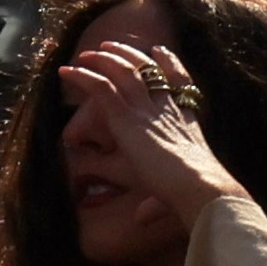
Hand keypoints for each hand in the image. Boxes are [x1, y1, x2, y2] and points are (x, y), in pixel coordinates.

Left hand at [55, 36, 244, 229]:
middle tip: (114, 46)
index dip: (170, 64)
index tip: (160, 51)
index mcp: (187, 123)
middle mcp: (169, 110)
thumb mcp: (177, 192)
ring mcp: (148, 111)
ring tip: (89, 53)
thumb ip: (155, 204)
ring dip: (105, 59)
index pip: (181, 83)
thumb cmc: (196, 194)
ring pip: (125, 72)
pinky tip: (67, 72)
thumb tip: (141, 219)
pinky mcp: (128, 118)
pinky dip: (83, 77)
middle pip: (151, 70)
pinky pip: (102, 88)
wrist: (199, 187)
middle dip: (132, 55)